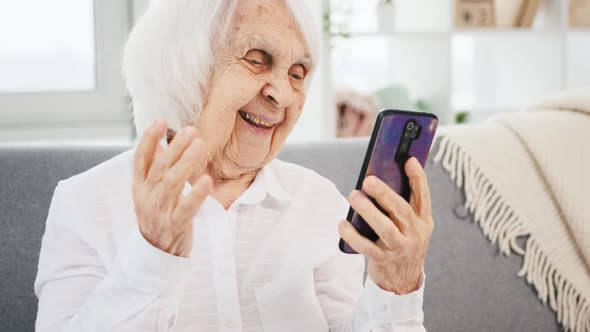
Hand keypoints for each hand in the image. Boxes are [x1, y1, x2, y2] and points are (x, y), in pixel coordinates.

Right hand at [132, 119, 211, 256]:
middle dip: (175, 147)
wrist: (155, 255)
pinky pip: (186, 209)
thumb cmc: (157, 217)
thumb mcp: (150, 192)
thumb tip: (158, 142)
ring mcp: (160, 212)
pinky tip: (206, 180)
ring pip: (171, 184)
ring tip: (200, 145)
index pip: (140, 159)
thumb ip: (153, 168)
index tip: (160, 120)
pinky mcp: (175, 226)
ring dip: (186, 163)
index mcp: (140, 187)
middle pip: (160, 168)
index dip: (148, 139)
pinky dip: (196, 194)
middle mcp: (147, 197)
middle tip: (191, 130)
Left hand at [338, 157, 432, 293]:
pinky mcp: (384, 260)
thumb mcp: (411, 226)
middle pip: (401, 210)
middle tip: (368, 180)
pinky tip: (341, 224)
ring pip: (385, 228)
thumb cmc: (403, 243)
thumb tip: (378, 180)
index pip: (423, 196)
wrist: (404, 282)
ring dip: (368, 211)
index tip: (409, 160)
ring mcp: (400, 248)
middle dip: (385, 194)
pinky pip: (366, 247)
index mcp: (424, 220)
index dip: (417, 177)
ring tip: (353, 196)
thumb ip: (400, 207)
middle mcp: (415, 233)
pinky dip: (352, 236)